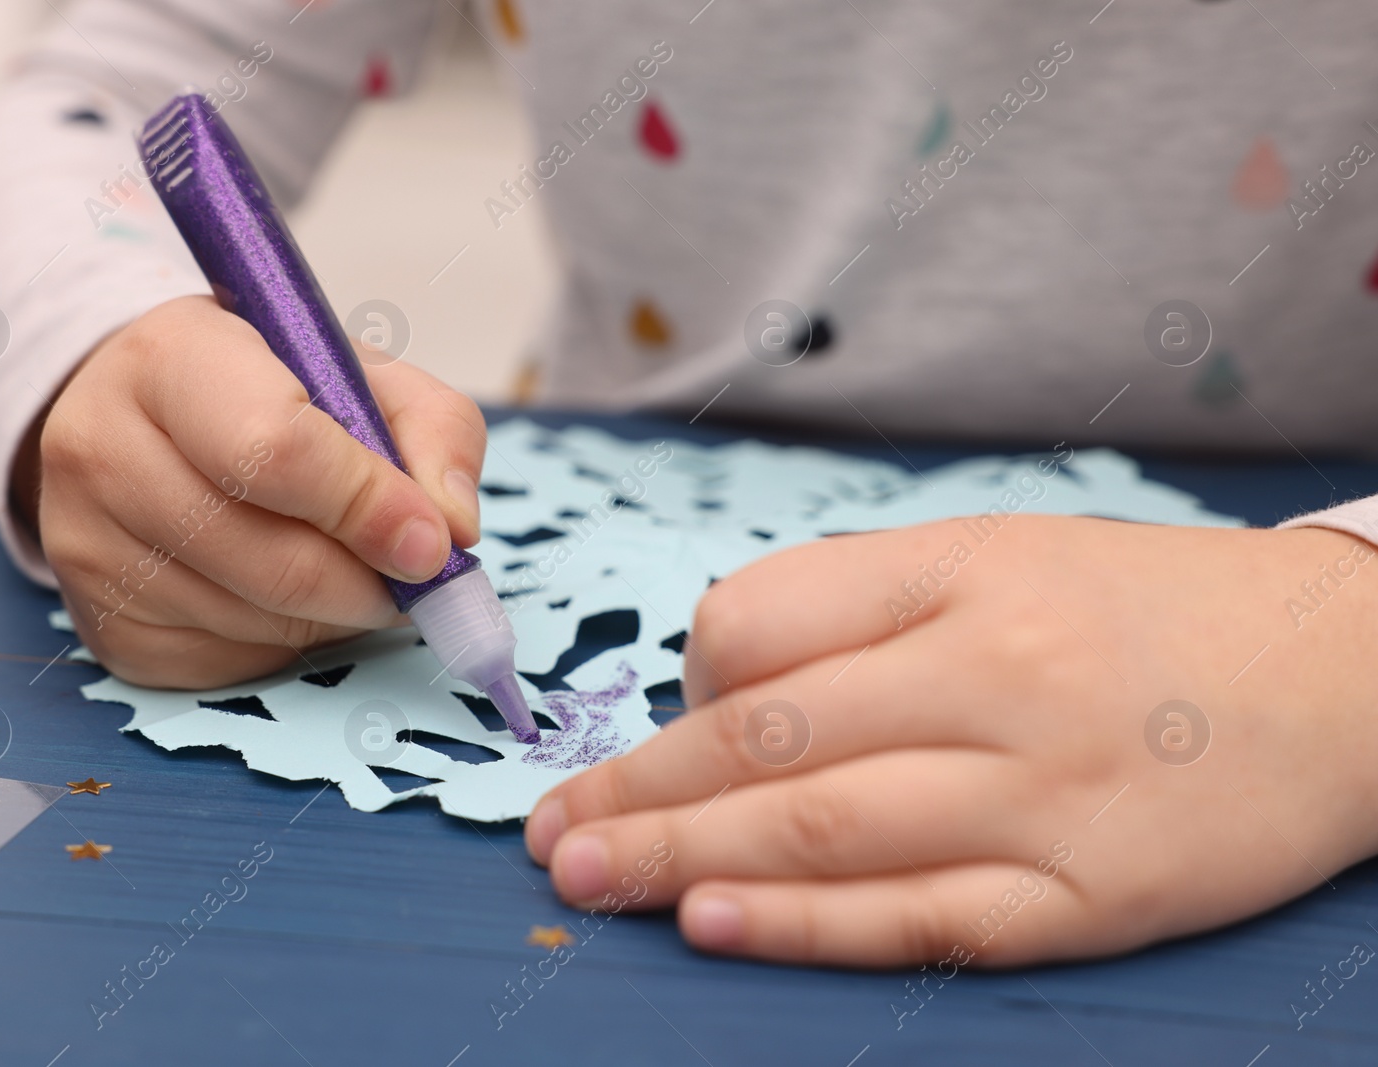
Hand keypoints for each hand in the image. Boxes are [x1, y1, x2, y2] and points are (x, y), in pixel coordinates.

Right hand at [20, 295, 485, 687]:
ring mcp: (89, 548)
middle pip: (273, 561)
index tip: (432, 540)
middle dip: (369, 581)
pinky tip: (288, 594)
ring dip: (338, 615)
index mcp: (170, 359)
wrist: (137, 412)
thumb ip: (431, 429)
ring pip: (259, 623)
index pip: (274, 452)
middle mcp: (104, 452)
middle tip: (413, 574)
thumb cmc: (261, 385)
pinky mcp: (103, 629)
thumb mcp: (356, 368)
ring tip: (352, 569)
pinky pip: (230, 663)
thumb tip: (453, 528)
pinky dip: (288, 642)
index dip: (367, 506)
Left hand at [524, 515, 1377, 968]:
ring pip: (821, 827)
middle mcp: (996, 673)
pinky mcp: (1091, 895)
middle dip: (638, 789)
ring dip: (683, 858)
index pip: (762, 622)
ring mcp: (1044, 791)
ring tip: (588, 877)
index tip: (658, 732)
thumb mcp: (1004, 557)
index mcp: (964, 571)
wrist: (1341, 673)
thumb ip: (864, 606)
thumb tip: (720, 688)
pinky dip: (805, 926)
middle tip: (548, 832)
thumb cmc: (1143, 611)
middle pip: (766, 735)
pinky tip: (712, 925)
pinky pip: (922, 916)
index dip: (682, 685)